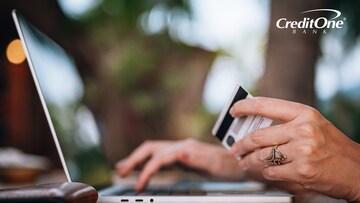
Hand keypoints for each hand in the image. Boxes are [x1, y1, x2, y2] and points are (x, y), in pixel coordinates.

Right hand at [116, 139, 244, 190]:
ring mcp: (180, 150)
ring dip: (137, 159)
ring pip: (153, 151)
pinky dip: (147, 162)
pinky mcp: (182, 156)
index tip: (139, 186)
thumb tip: (179, 153)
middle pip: (150, 149)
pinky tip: (143, 168)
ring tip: (123, 168)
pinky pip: (160, 157)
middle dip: (134, 159)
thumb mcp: (215, 165)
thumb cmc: (229, 167)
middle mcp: (181, 146)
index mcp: (186, 148)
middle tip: (120, 172)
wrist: (239, 162)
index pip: (159, 158)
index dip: (146, 171)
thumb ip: (196, 159)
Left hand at [230, 97, 359, 201]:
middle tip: (235, 148)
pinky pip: (271, 172)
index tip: (234, 111)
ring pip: (261, 156)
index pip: (266, 105)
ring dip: (248, 160)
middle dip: (241, 144)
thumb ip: (287, 123)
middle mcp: (303, 130)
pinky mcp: (301, 171)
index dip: (245, 107)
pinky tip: (265, 171)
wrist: (358, 171)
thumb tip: (255, 125)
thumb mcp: (314, 125)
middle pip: (258, 136)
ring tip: (244, 161)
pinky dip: (265, 173)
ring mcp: (302, 151)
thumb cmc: (334, 147)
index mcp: (305, 114)